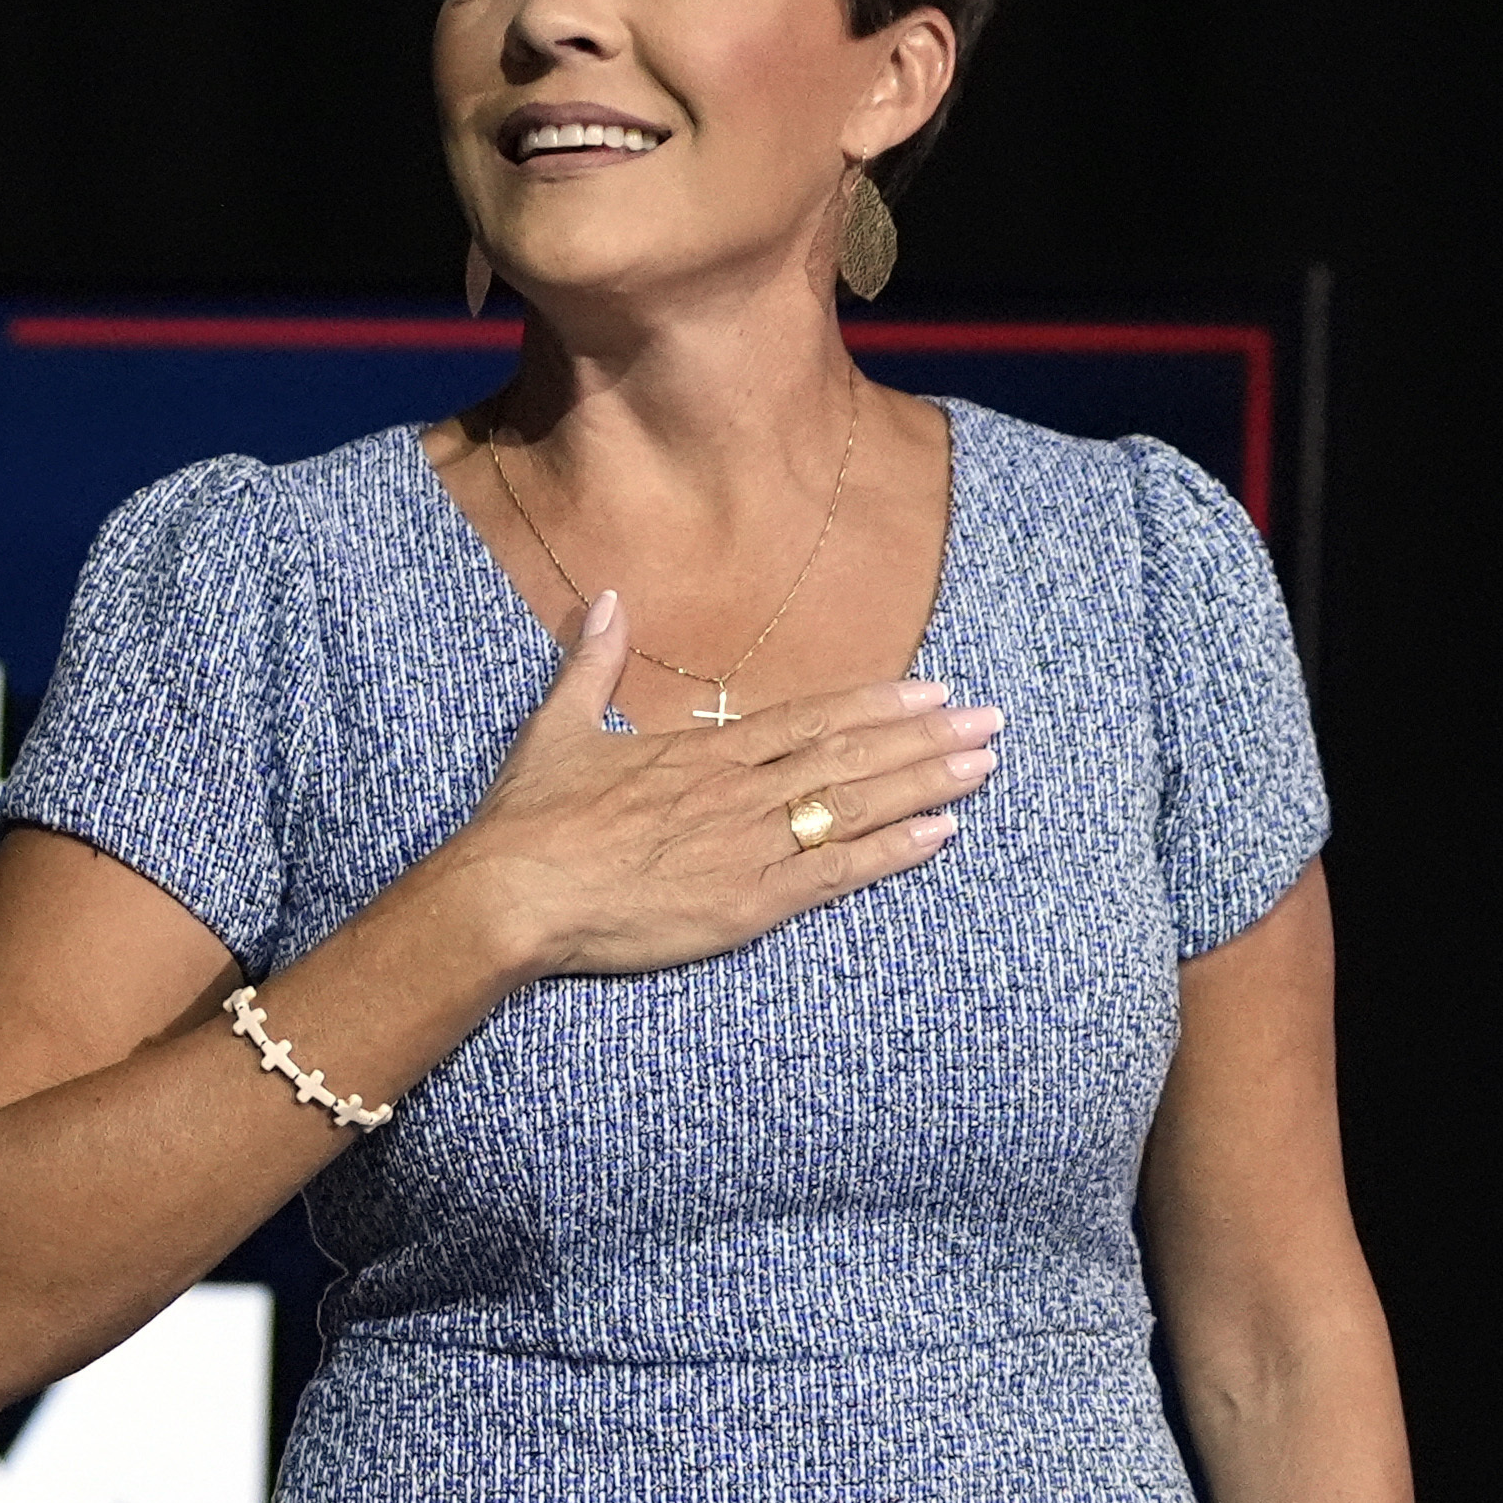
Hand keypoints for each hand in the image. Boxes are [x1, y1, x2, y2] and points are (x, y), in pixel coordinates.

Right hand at [438, 589, 1000, 981]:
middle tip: (990, 720)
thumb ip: (594, 663)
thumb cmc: (529, 819)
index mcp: (700, 754)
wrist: (512, 892)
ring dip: (924, 782)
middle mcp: (737, 791)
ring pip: (853, 805)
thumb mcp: (557, 727)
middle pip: (849, 756)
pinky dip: (890, 851)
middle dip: (924, 737)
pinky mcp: (746, 903)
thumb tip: (610, 599)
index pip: (807, 720)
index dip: (875, 704)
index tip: (930, 688)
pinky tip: (939, 833)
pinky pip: (833, 873)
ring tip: (984, 763)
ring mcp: (748, 847)